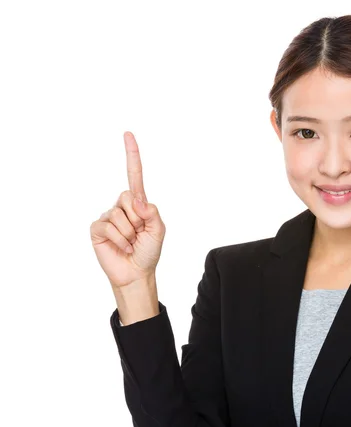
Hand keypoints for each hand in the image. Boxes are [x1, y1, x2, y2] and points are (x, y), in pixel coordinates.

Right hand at [90, 131, 165, 289]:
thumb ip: (152, 212)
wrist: (135, 273)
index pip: (135, 176)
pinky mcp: (97, 228)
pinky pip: (108, 226)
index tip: (128, 134)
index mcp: (138, 203)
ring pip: (120, 215)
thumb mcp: (159, 230)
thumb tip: (138, 200)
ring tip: (131, 243)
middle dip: (138, 219)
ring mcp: (108, 216)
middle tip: (139, 234)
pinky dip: (119, 239)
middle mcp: (122, 206)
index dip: (132, 155)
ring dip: (130, 233)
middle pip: (129, 197)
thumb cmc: (148, 251)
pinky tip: (120, 246)